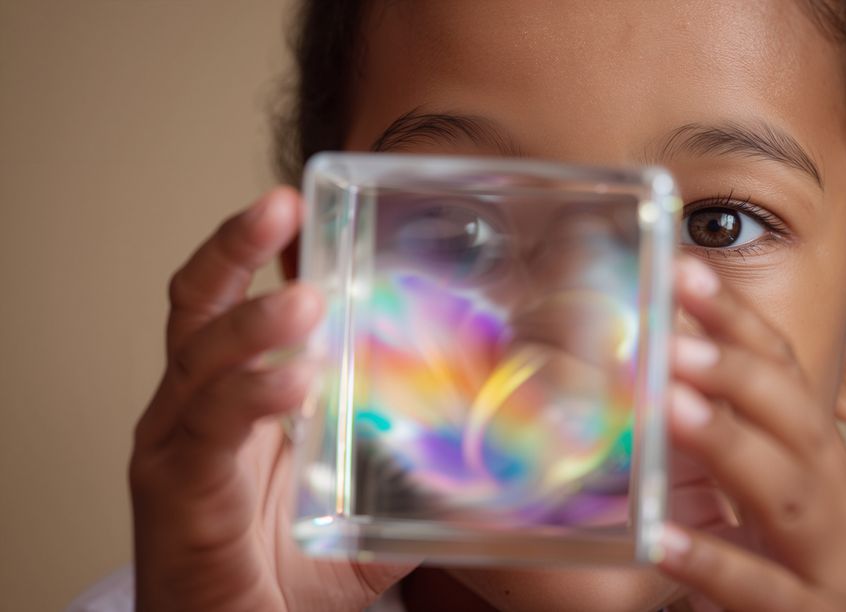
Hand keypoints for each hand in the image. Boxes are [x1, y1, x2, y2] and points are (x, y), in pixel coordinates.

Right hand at [129, 188, 413, 610]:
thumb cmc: (289, 568)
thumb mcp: (360, 495)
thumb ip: (403, 454)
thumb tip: (478, 424)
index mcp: (234, 394)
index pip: (237, 301)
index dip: (262, 249)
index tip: (304, 204)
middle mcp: (195, 405)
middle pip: (198, 302)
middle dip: (235, 246)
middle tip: (282, 204)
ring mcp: (178, 443)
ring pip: (199, 356)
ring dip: (255, 321)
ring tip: (309, 299)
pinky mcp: (176, 490)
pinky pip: (208, 429)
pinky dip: (251, 396)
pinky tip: (295, 379)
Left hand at [657, 257, 845, 611]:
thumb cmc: (803, 561)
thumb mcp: (776, 490)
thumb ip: (729, 438)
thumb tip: (656, 373)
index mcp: (820, 457)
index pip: (783, 373)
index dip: (736, 320)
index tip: (682, 270)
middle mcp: (836, 496)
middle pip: (794, 418)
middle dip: (737, 372)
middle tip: (671, 339)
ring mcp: (831, 558)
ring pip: (787, 493)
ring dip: (729, 443)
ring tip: (671, 407)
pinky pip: (760, 589)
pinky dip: (713, 560)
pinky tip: (661, 538)